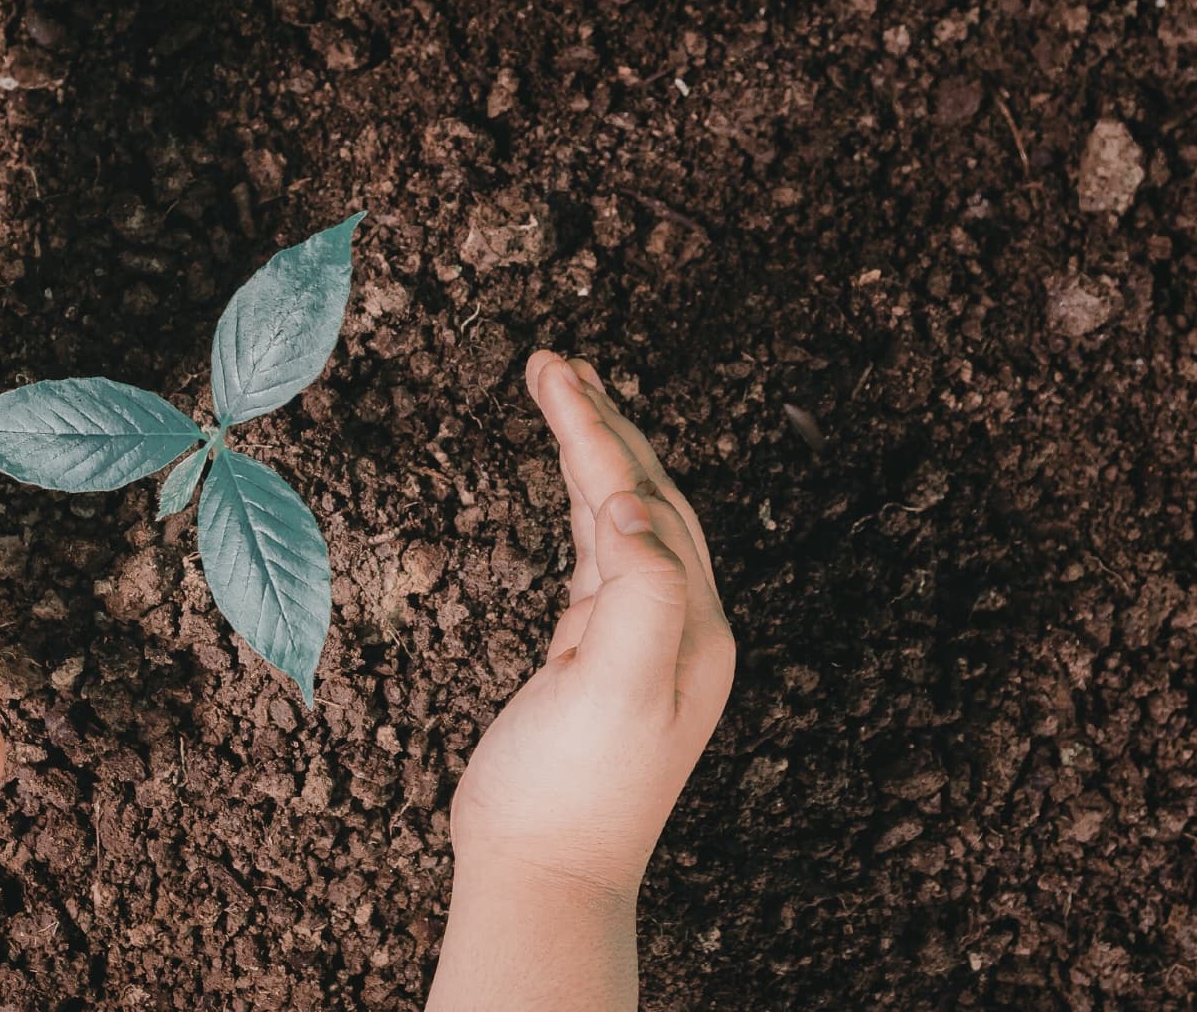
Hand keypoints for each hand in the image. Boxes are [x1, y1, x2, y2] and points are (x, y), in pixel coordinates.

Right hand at [452, 352, 734, 899]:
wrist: (543, 874)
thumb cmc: (571, 793)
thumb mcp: (615, 690)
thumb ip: (639, 593)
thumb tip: (636, 510)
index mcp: (691, 621)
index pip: (643, 497)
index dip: (595, 429)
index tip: (552, 371)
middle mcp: (679, 622)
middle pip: (647, 492)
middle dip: (602, 421)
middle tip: (554, 361)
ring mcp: (639, 638)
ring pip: (624, 517)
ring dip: (593, 452)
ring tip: (559, 392)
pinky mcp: (596, 655)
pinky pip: (598, 557)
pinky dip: (582, 505)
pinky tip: (570, 487)